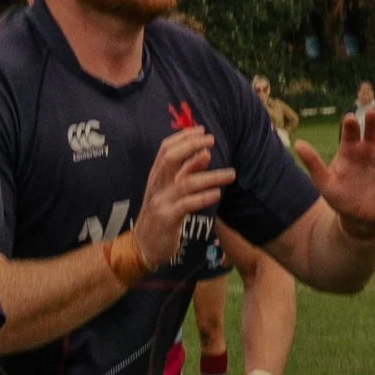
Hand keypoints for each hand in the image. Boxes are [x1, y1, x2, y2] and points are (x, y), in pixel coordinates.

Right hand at [135, 130, 232, 273]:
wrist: (144, 245)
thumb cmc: (162, 214)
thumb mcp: (173, 190)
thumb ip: (187, 172)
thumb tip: (205, 153)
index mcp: (157, 175)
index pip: (165, 149)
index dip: (183, 137)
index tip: (202, 130)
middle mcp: (157, 185)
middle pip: (170, 158)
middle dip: (191, 146)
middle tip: (212, 140)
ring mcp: (160, 201)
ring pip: (185, 183)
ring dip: (210, 176)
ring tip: (231, 174)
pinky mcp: (167, 219)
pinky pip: (187, 205)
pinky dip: (203, 198)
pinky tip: (217, 194)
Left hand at [296, 113, 374, 231]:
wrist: (359, 219)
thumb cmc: (340, 198)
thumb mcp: (325, 182)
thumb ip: (313, 163)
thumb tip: (297, 143)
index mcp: (350, 149)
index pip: (350, 131)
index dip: (350, 124)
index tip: (349, 119)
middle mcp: (368, 151)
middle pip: (372, 131)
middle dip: (372, 122)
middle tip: (372, 113)